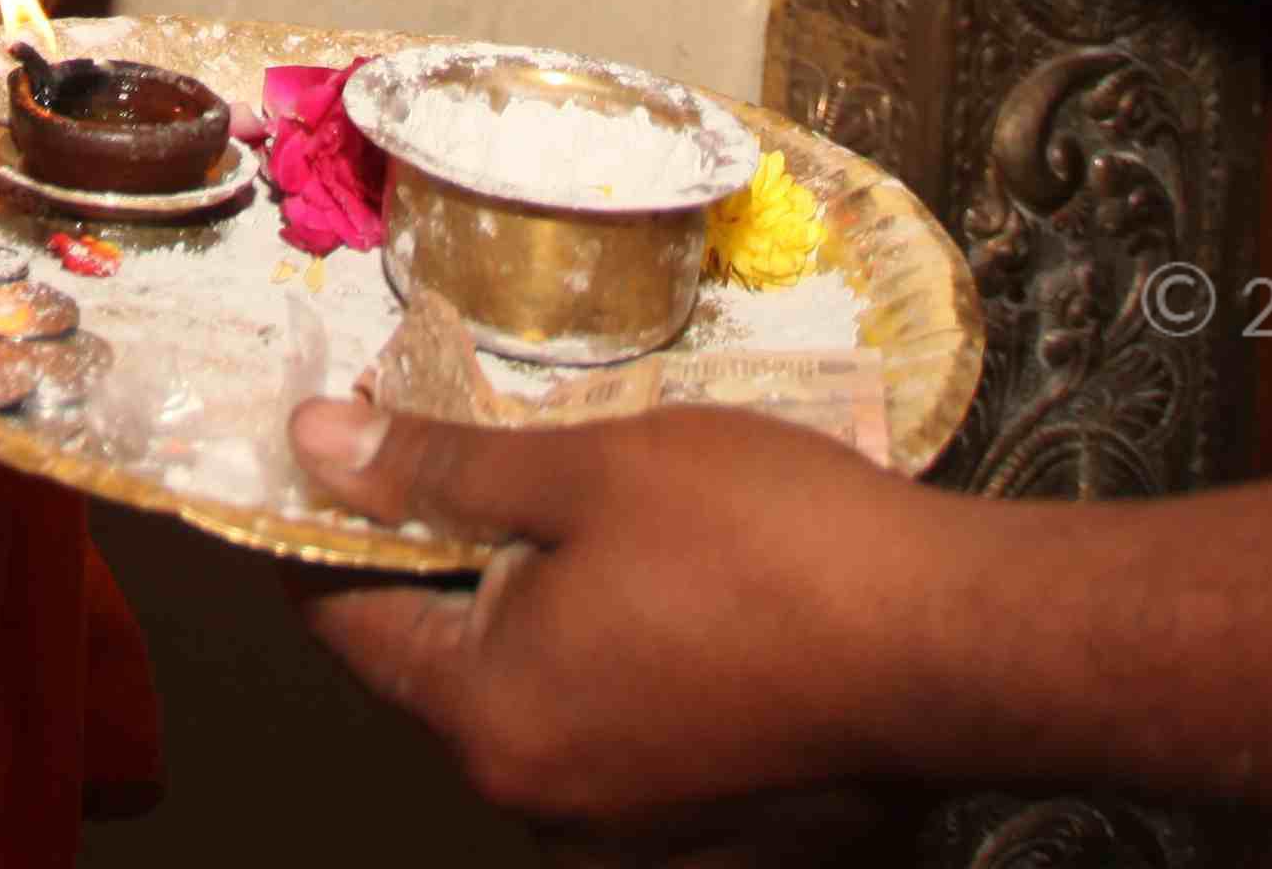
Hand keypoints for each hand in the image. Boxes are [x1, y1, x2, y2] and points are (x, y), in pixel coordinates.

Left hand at [286, 398, 936, 825]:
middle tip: (488, 467)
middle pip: (447, 672)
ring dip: (547, 627)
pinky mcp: (718, 844)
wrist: (960, 645)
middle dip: (450, 570)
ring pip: (542, 712)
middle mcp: (547, 807)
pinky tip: (682, 609)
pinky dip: (627, 681)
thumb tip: (311, 443)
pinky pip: (629, 751)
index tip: (332, 455)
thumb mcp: (589, 471)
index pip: (348, 624)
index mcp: (492, 721)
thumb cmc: (769, 543)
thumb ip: (439, 468)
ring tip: (605, 530)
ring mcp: (636, 840)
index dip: (328, 529)